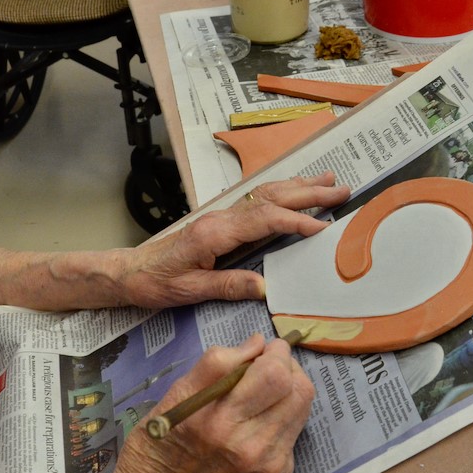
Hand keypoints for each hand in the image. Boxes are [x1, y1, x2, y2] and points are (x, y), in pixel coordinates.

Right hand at [99, 334, 314, 472]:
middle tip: (269, 365)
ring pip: (302, 408)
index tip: (264, 350)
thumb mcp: (176, 393)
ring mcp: (265, 464)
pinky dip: (282, 418)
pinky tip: (259, 423)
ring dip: (289, 390)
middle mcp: (246, 445)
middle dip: (288, 367)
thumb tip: (258, 343)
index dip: (274, 352)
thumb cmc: (161, 440)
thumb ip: (218, 363)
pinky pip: (294, 432)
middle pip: (297, 389)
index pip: (272, 373)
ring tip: (265, 392)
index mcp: (216, 419)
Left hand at [118, 171, 348, 307]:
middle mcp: (221, 218)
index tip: (323, 226)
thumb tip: (264, 286)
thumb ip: (227, 285)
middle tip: (342, 189)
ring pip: (266, 194)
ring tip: (328, 181)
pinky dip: (281, 193)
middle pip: (271, 199)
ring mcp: (221, 216)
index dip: (296, 222)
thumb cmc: (156, 282)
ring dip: (298, 187)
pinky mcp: (221, 221)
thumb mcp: (189, 290)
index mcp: (216, 233)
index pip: (265, 221)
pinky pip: (257, 201)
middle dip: (308, 194)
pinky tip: (294, 190)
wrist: (130, 271)